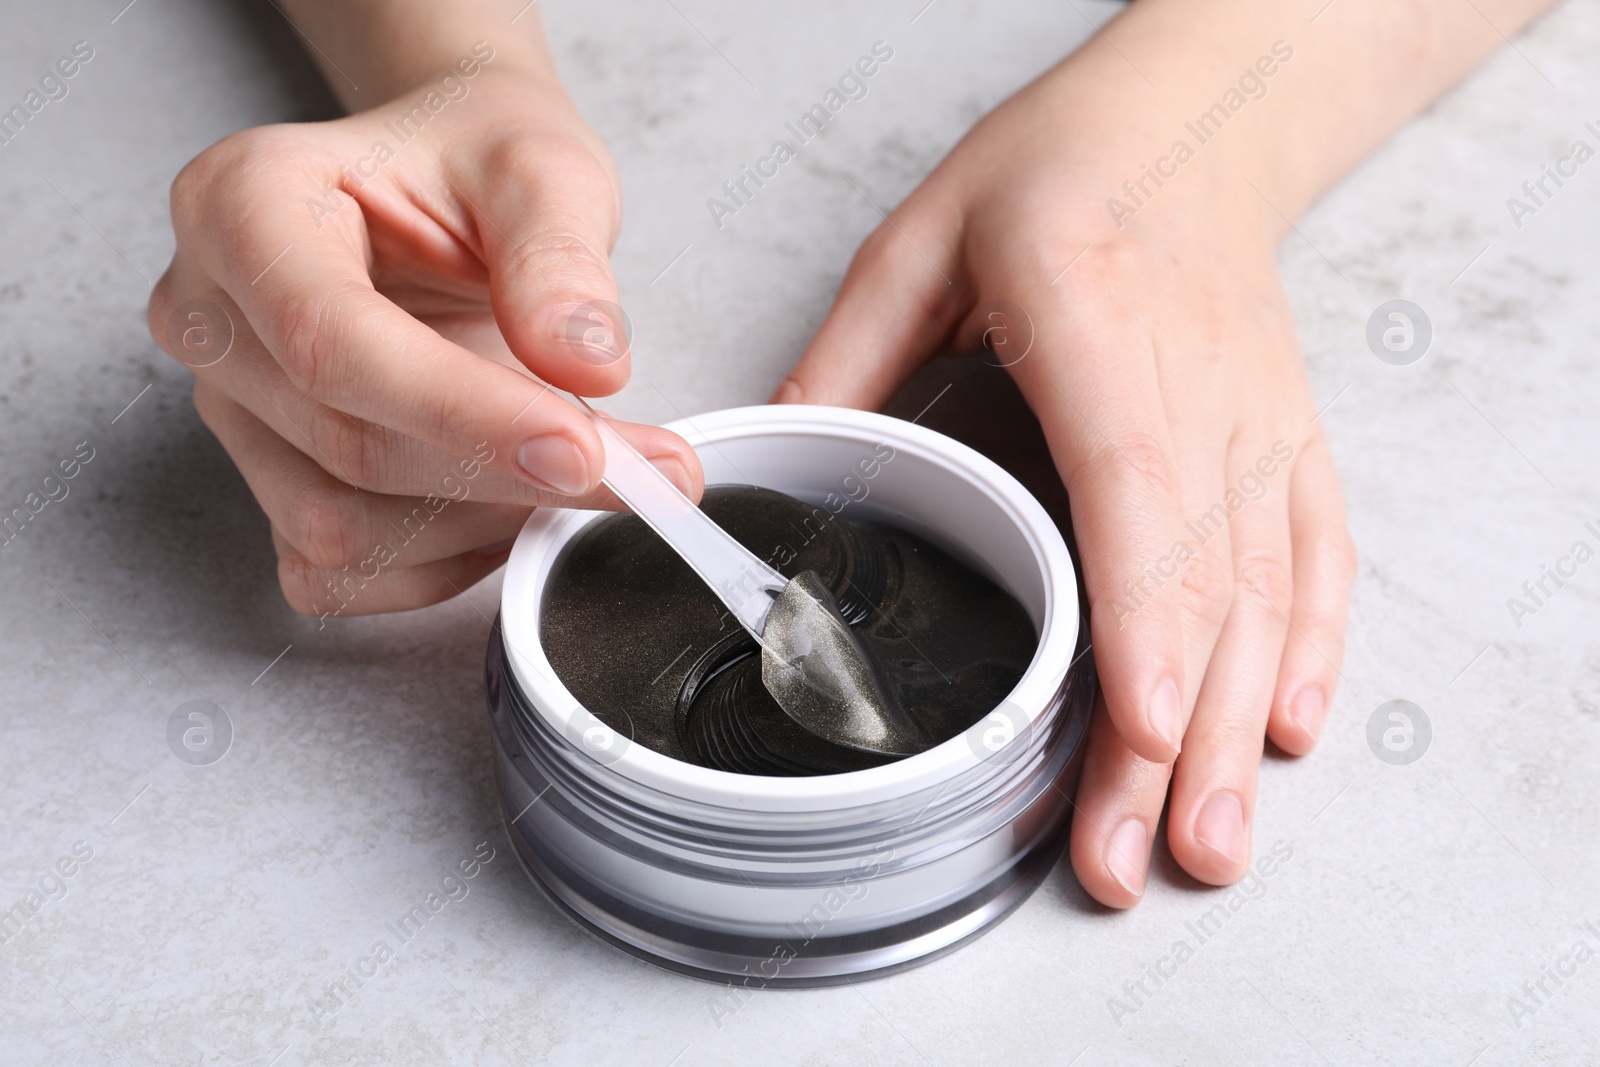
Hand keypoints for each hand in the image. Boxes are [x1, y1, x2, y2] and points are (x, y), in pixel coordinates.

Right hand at [149, 56, 701, 617]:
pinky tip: (512, 499)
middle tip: (649, 470)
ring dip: (481, 523)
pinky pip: (338, 574)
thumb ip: (560, 258)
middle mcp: (211, 315)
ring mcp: (234, 409)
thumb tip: (587, 364)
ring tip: (579, 462)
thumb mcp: (541, 167)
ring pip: (340, 528)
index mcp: (244, 205)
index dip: (464, 414)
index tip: (584, 451)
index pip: (333, 343)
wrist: (449, 182)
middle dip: (510, 474)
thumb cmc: (475, 160)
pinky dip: (443, 561)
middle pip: (349, 445)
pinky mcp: (268, 478)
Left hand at [773, 46, 1355, 903]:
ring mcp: (1257, 419)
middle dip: (1171, 735)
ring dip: (1237, 726)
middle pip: (1198, 580)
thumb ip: (850, 356)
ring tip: (1206, 842)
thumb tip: (780, 463)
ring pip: (1263, 593)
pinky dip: (1311, 646)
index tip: (1136, 723)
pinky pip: (1317, 553)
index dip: (1140, 613)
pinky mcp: (1288, 437)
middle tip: (1135, 859)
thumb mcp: (922, 239)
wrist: (1193, 124)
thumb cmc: (1058, 171)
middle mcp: (1195, 383)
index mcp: (1092, 322)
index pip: (1132, 487)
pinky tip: (1285, 730)